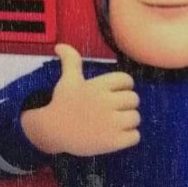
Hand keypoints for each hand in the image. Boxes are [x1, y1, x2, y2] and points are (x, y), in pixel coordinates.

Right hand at [21, 44, 140, 157]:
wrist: (52, 132)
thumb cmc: (62, 104)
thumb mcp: (68, 80)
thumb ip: (70, 61)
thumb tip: (60, 45)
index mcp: (98, 86)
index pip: (126, 80)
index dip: (122, 87)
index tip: (110, 94)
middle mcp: (106, 102)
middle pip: (134, 99)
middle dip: (125, 105)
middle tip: (111, 111)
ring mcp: (110, 123)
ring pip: (135, 118)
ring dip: (128, 122)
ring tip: (113, 124)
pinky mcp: (113, 142)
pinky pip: (135, 137)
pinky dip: (129, 138)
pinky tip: (115, 136)